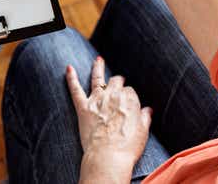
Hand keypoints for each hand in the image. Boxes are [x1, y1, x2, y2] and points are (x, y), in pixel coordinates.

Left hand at [66, 57, 151, 183]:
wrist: (108, 157)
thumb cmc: (128, 147)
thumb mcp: (143, 132)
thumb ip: (144, 118)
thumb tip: (148, 110)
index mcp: (130, 99)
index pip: (130, 92)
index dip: (129, 97)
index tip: (129, 103)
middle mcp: (113, 95)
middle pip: (116, 82)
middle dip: (118, 82)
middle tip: (119, 83)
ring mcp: (97, 100)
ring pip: (97, 78)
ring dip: (98, 68)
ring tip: (98, 60)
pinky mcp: (83, 107)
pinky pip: (75, 89)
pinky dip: (71, 78)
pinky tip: (69, 68)